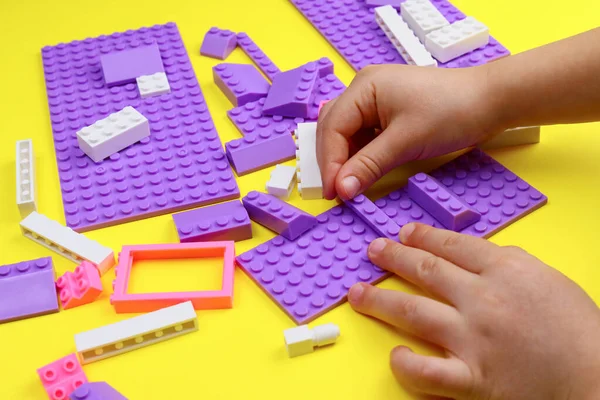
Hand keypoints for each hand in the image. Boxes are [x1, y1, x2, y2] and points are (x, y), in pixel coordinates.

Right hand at [316, 64, 503, 199]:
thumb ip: (369, 165)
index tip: (334, 192)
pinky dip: (361, 155)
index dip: (330, 163)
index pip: (333, 128)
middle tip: (337, 191)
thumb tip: (342, 188)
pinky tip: (364, 171)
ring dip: (346, 159)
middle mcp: (364, 89)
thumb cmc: (453, 110)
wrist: (491, 100)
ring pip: (347, 134)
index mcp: (364, 86)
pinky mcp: (387, 111)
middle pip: (334, 129)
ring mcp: (375, 99)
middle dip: (333, 161)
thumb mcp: (406, 141)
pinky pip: (364, 135)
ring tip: (349, 184)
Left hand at [348, 223, 599, 398]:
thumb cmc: (579, 330)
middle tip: (374, 250)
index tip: (404, 233)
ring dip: (380, 301)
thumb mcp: (547, 279)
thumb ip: (507, 264)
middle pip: (426, 270)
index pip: (452, 245)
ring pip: (414, 313)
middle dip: (394, 257)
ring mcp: (474, 340)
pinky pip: (427, 372)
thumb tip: (474, 256)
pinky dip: (406, 364)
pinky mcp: (474, 380)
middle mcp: (484, 300)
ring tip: (357, 292)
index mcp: (505, 270)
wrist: (599, 377)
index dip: (422, 236)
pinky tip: (396, 356)